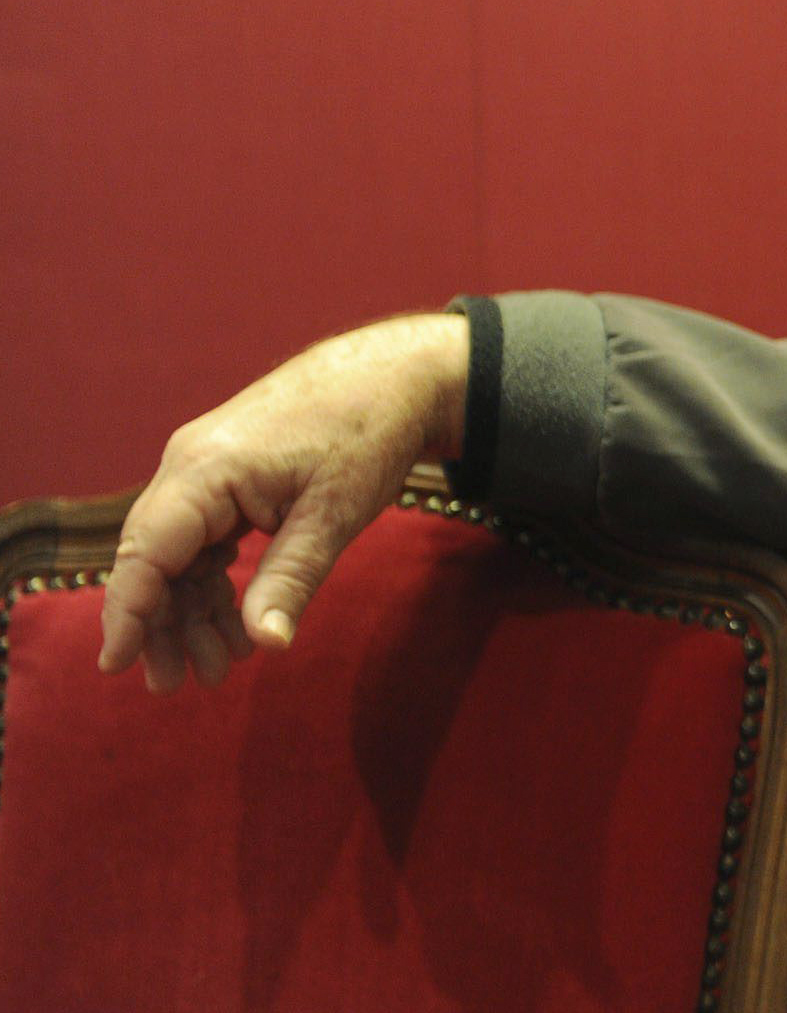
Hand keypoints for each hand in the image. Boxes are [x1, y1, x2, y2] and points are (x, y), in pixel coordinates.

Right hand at [97, 312, 469, 692]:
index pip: (146, 553)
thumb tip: (264, 645)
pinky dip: (215, 582)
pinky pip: (202, 538)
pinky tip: (237, 625)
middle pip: (154, 560)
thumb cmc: (367, 433)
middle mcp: (190, 465)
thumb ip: (292, 579)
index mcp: (206, 469)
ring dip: (191, 610)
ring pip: (178, 554)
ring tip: (218, 667)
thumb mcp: (335, 513)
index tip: (116, 666)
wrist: (396, 374)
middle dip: (162, 626)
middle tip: (181, 685)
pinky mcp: (226, 476)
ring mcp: (205, 468)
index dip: (126, 613)